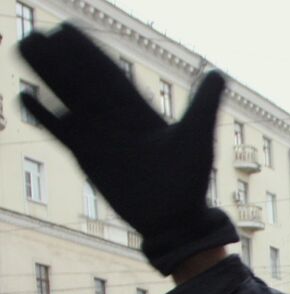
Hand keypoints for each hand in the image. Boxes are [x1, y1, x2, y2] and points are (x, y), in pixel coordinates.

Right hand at [18, 25, 236, 275]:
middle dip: (62, 59)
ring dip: (47, 77)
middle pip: (83, 82)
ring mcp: (99, 137)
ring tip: (26, 50)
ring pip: (67, 100)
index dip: (88, 53)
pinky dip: (43, 115)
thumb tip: (218, 72)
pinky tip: (25, 96)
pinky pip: (60, 131)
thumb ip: (204, 103)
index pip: (108, 75)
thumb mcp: (198, 137)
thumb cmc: (190, 181)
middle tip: (38, 34)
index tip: (68, 30)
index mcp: (139, 111)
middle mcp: (116, 120)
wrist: (174, 219)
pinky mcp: (87, 157)